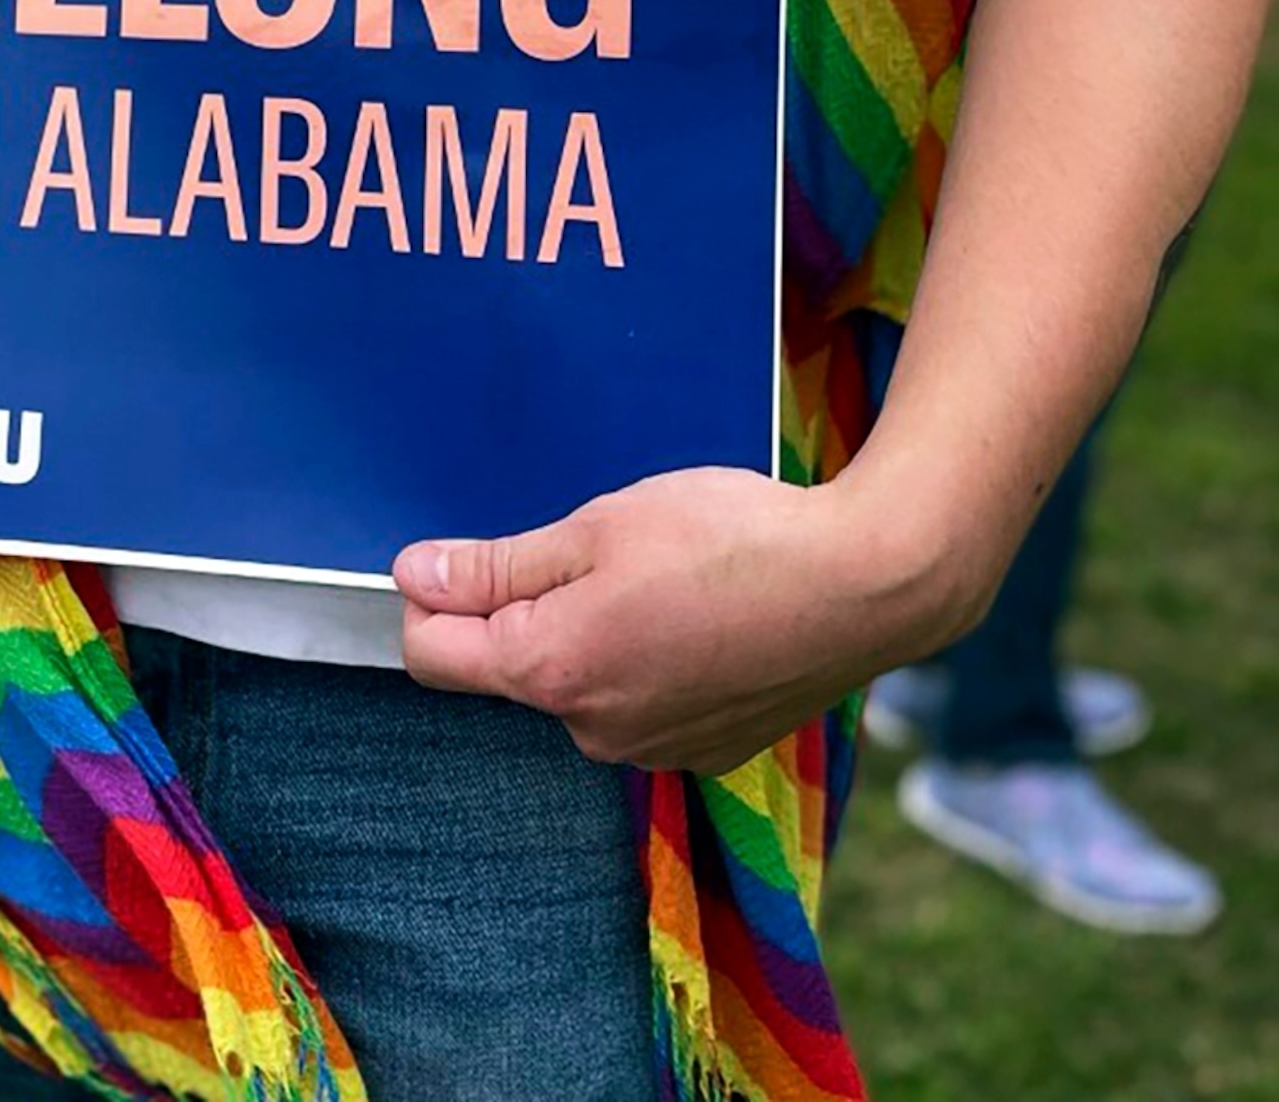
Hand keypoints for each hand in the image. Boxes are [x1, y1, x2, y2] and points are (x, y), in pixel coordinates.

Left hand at [393, 467, 987, 775]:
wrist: (866, 586)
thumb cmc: (731, 539)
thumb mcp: (598, 528)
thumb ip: (497, 566)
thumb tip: (413, 577)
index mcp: (550, 669)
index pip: (430, 654)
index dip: (434, 597)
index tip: (469, 556)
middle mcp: (591, 730)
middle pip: (511, 668)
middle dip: (529, 611)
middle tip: (596, 550)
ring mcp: (652, 749)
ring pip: (581, 686)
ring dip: (595, 637)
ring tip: (663, 580)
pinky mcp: (706, 751)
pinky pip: (643, 705)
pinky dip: (652, 664)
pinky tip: (701, 618)